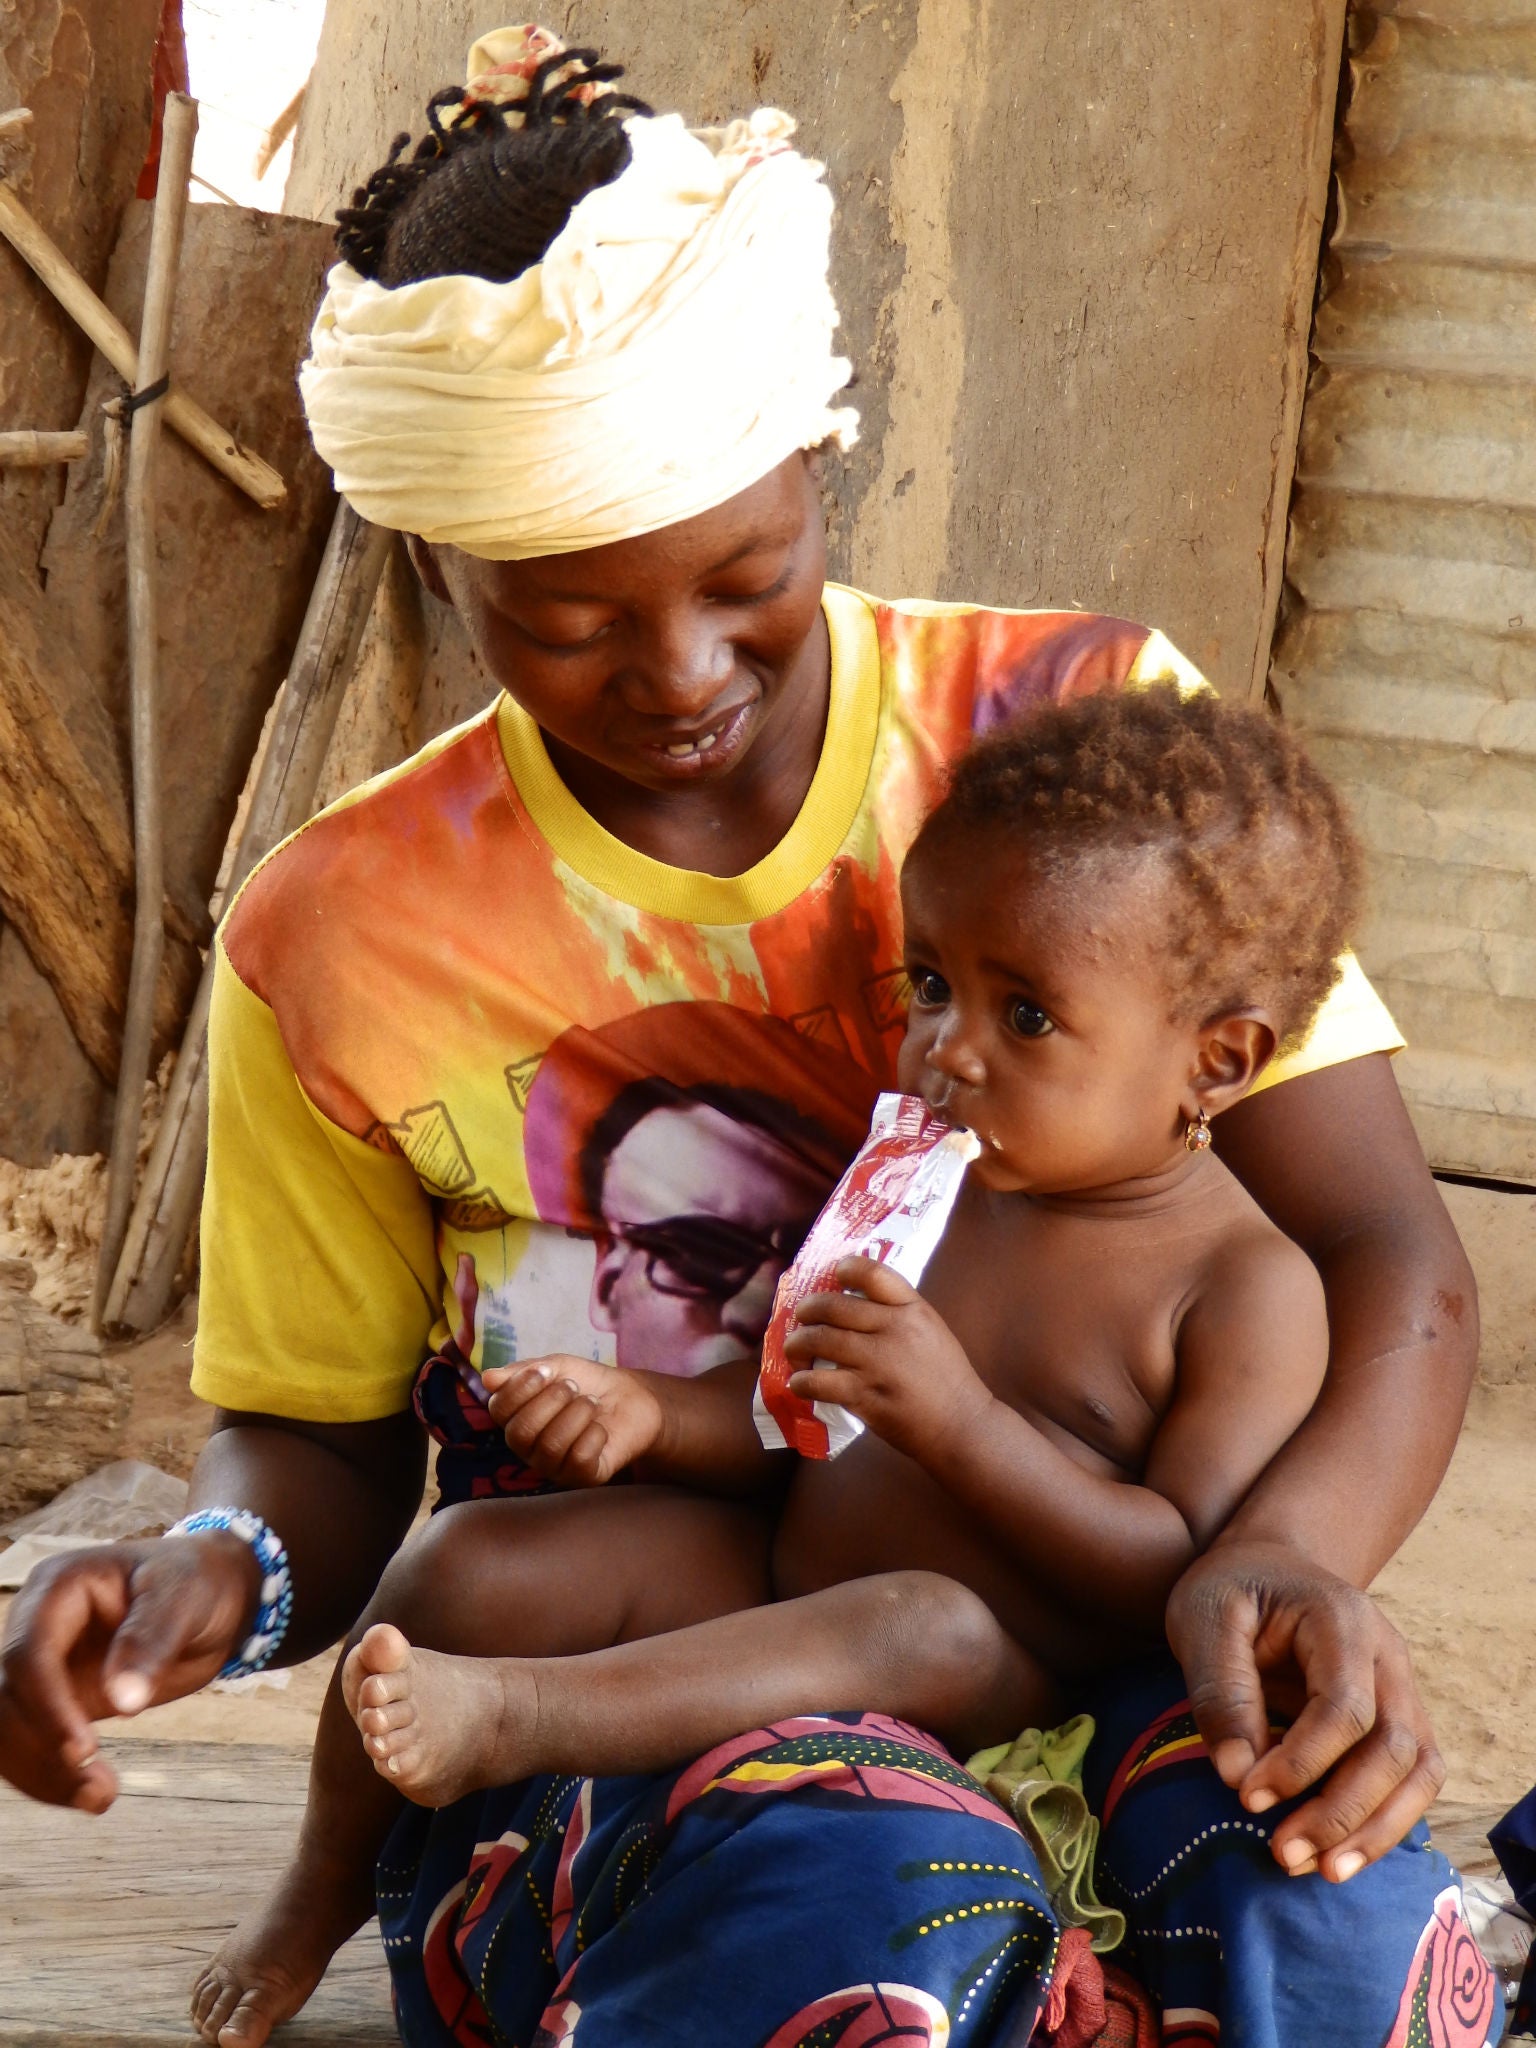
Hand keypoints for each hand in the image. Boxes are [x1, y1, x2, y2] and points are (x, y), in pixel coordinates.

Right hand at [0, 1530, 260, 1810]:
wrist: (214, 1592)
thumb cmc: (196, 1581)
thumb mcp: (183, 1597)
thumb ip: (151, 1641)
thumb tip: (122, 1702)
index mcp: (58, 1587)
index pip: (30, 1654)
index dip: (48, 1706)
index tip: (84, 1751)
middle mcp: (37, 1626)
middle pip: (8, 1699)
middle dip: (43, 1751)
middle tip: (101, 1790)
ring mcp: (44, 1665)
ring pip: (9, 1730)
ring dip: (44, 1773)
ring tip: (101, 1798)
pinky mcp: (57, 1700)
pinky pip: (33, 1743)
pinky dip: (54, 1775)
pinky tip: (92, 1794)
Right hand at [482, 1356, 666, 1485]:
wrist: (632, 1398)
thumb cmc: (587, 1383)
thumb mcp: (556, 1366)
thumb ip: (523, 1371)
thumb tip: (487, 1378)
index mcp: (517, 1418)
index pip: (498, 1410)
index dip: (519, 1388)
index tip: (545, 1370)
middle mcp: (529, 1448)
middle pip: (520, 1433)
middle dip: (550, 1402)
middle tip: (573, 1387)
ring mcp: (554, 1466)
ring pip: (551, 1446)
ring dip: (576, 1415)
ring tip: (592, 1403)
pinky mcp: (582, 1477)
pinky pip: (578, 1459)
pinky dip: (593, 1435)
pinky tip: (600, 1428)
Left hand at [783, 1257, 993, 1463]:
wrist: (959, 1425)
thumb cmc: (945, 1378)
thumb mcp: (931, 1330)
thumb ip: (898, 1314)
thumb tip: (856, 1300)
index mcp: (913, 1309)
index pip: (873, 1274)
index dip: (847, 1268)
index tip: (836, 1274)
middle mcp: (894, 1330)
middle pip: (835, 1306)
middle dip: (808, 1309)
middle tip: (802, 1316)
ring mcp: (877, 1363)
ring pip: (821, 1340)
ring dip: (797, 1343)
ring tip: (793, 1349)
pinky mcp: (864, 1395)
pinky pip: (819, 1382)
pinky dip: (802, 1381)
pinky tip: (799, 1383)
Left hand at [1166, 1541, 1445, 1882]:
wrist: (1265, 1564)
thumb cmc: (1230, 1587)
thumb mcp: (1204, 1619)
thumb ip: (1220, 1691)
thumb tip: (1238, 1777)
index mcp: (1341, 1620)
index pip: (1345, 1708)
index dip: (1302, 1763)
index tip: (1248, 1798)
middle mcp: (1387, 1655)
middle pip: (1395, 1747)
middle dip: (1342, 1810)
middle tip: (1282, 1853)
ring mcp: (1400, 1687)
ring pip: (1418, 1771)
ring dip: (1374, 1829)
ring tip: (1319, 1870)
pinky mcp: (1396, 1718)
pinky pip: (1411, 1778)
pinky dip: (1383, 1821)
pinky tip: (1337, 1853)